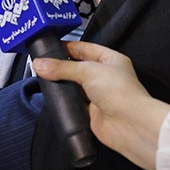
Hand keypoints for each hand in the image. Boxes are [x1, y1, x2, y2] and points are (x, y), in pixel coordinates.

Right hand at [32, 40, 169, 169]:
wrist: (129, 124)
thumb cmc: (121, 92)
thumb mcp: (88, 71)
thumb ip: (62, 68)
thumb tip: (40, 64)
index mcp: (111, 59)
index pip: (85, 48)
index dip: (68, 46)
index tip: (50, 46)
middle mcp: (105, 76)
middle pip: (78, 67)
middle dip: (62, 66)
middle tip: (42, 63)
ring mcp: (98, 94)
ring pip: (75, 86)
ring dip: (62, 84)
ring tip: (43, 78)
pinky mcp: (91, 112)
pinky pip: (74, 104)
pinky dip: (65, 102)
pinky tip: (53, 98)